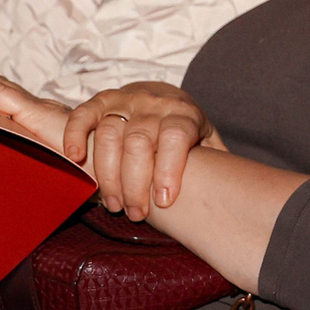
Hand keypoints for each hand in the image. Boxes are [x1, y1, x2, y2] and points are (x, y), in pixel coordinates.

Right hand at [61, 81, 219, 219]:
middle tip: (135, 214)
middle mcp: (155, 104)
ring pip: (110, 134)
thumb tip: (234, 195)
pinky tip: (76, 159)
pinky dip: (75, 135)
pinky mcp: (102, 100)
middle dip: (135, 184)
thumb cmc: (187, 129)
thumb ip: (216, 162)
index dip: (169, 170)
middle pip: (139, 143)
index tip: (164, 202)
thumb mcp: (207, 141)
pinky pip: (84, 114)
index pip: (176, 138)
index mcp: (184, 114)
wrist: (166, 95)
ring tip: (113, 203)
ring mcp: (126, 100)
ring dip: (107, 174)